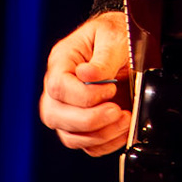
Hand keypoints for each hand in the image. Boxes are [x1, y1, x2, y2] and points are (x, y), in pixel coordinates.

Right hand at [39, 11, 130, 155]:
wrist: (126, 42)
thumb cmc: (116, 35)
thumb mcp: (113, 38)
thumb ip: (103, 58)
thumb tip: (87, 75)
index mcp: (61, 61)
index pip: (57, 87)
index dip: (84, 96)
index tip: (111, 90)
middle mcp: (59, 86)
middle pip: (55, 115)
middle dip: (90, 120)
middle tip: (117, 111)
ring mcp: (68, 108)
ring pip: (69, 136)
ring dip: (99, 135)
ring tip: (124, 119)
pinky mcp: (82, 124)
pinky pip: (86, 145)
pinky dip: (105, 144)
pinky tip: (122, 129)